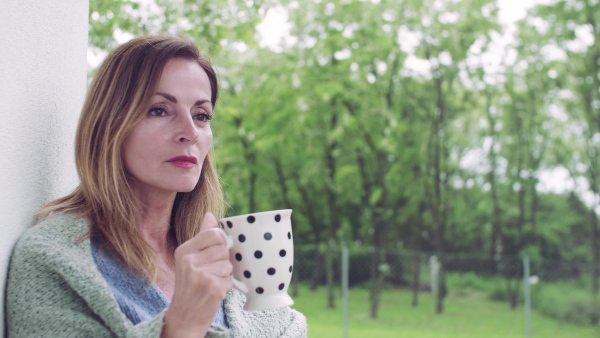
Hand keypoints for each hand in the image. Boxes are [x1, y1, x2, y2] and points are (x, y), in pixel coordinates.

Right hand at [161, 212, 232, 337]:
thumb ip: (202, 236)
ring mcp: (200, 274)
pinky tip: (214, 291)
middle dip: (223, 261)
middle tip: (211, 272)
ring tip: (211, 282)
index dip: (220, 243)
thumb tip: (210, 214)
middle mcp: (189, 261)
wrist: (184, 317)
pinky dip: (226, 286)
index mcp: (184, 250)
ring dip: (225, 274)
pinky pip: (230, 278)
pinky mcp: (212, 286)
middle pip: (224, 249)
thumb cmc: (190, 286)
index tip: (214, 254)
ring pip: (229, 264)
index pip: (213, 233)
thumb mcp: (189, 259)